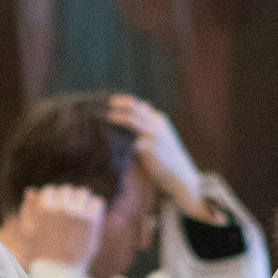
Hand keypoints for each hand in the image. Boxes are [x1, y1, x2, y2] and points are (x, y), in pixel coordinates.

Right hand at [6, 184, 105, 269]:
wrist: (60, 273)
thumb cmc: (42, 254)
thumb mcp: (30, 231)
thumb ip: (29, 210)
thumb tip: (31, 190)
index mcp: (44, 208)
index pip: (50, 191)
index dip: (53, 201)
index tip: (55, 213)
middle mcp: (60, 208)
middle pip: (67, 190)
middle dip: (68, 200)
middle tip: (69, 215)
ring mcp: (77, 214)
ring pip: (83, 193)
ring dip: (82, 202)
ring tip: (80, 216)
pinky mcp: (92, 221)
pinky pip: (97, 202)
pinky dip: (95, 208)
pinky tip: (90, 220)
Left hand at [108, 93, 219, 221]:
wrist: (180, 176)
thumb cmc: (166, 158)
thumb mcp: (159, 136)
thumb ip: (148, 124)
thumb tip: (138, 109)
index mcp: (158, 119)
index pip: (135, 104)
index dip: (119, 102)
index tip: (104, 102)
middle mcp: (156, 123)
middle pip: (132, 108)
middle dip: (114, 106)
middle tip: (97, 106)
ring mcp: (154, 135)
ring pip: (131, 120)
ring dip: (114, 117)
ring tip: (101, 116)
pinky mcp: (151, 148)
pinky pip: (130, 139)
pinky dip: (119, 137)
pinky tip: (107, 138)